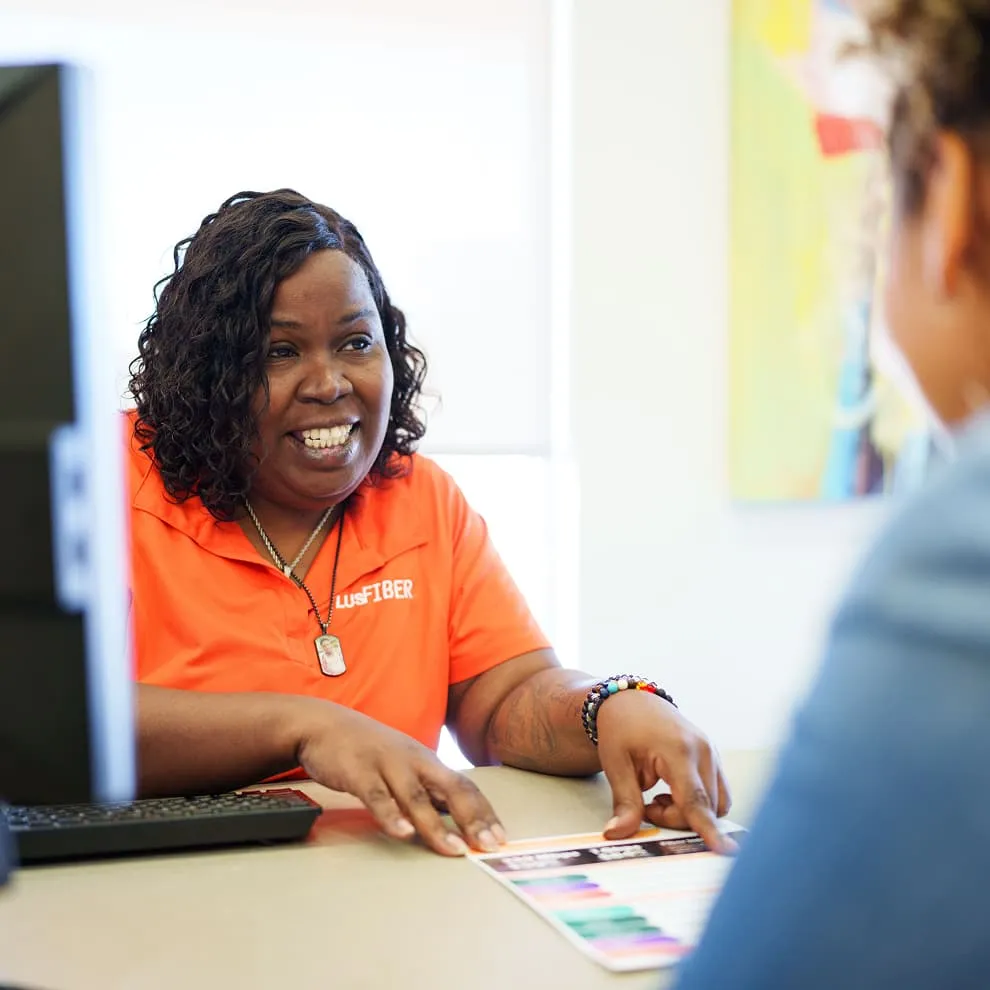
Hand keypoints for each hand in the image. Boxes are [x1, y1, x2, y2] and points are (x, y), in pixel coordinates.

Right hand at [297, 704, 504, 856]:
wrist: (323, 724)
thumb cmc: (368, 749)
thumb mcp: (404, 764)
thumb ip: (426, 789)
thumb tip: (454, 818)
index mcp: (426, 760)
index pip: (464, 785)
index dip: (484, 811)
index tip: (499, 836)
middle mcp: (413, 760)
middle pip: (450, 788)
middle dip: (472, 818)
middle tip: (488, 846)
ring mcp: (386, 764)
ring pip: (416, 796)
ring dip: (436, 825)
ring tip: (453, 849)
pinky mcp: (358, 772)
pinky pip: (376, 796)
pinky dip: (391, 816)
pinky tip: (403, 833)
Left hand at [595, 689, 733, 853]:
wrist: (630, 701)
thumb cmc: (621, 729)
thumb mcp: (615, 764)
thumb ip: (624, 802)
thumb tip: (618, 834)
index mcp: (678, 750)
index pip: (695, 799)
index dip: (707, 828)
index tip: (724, 850)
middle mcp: (703, 750)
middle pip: (705, 807)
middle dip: (677, 819)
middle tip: (648, 807)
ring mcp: (712, 752)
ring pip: (717, 803)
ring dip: (690, 812)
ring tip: (660, 799)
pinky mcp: (714, 757)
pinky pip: (717, 793)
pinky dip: (698, 802)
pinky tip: (673, 792)